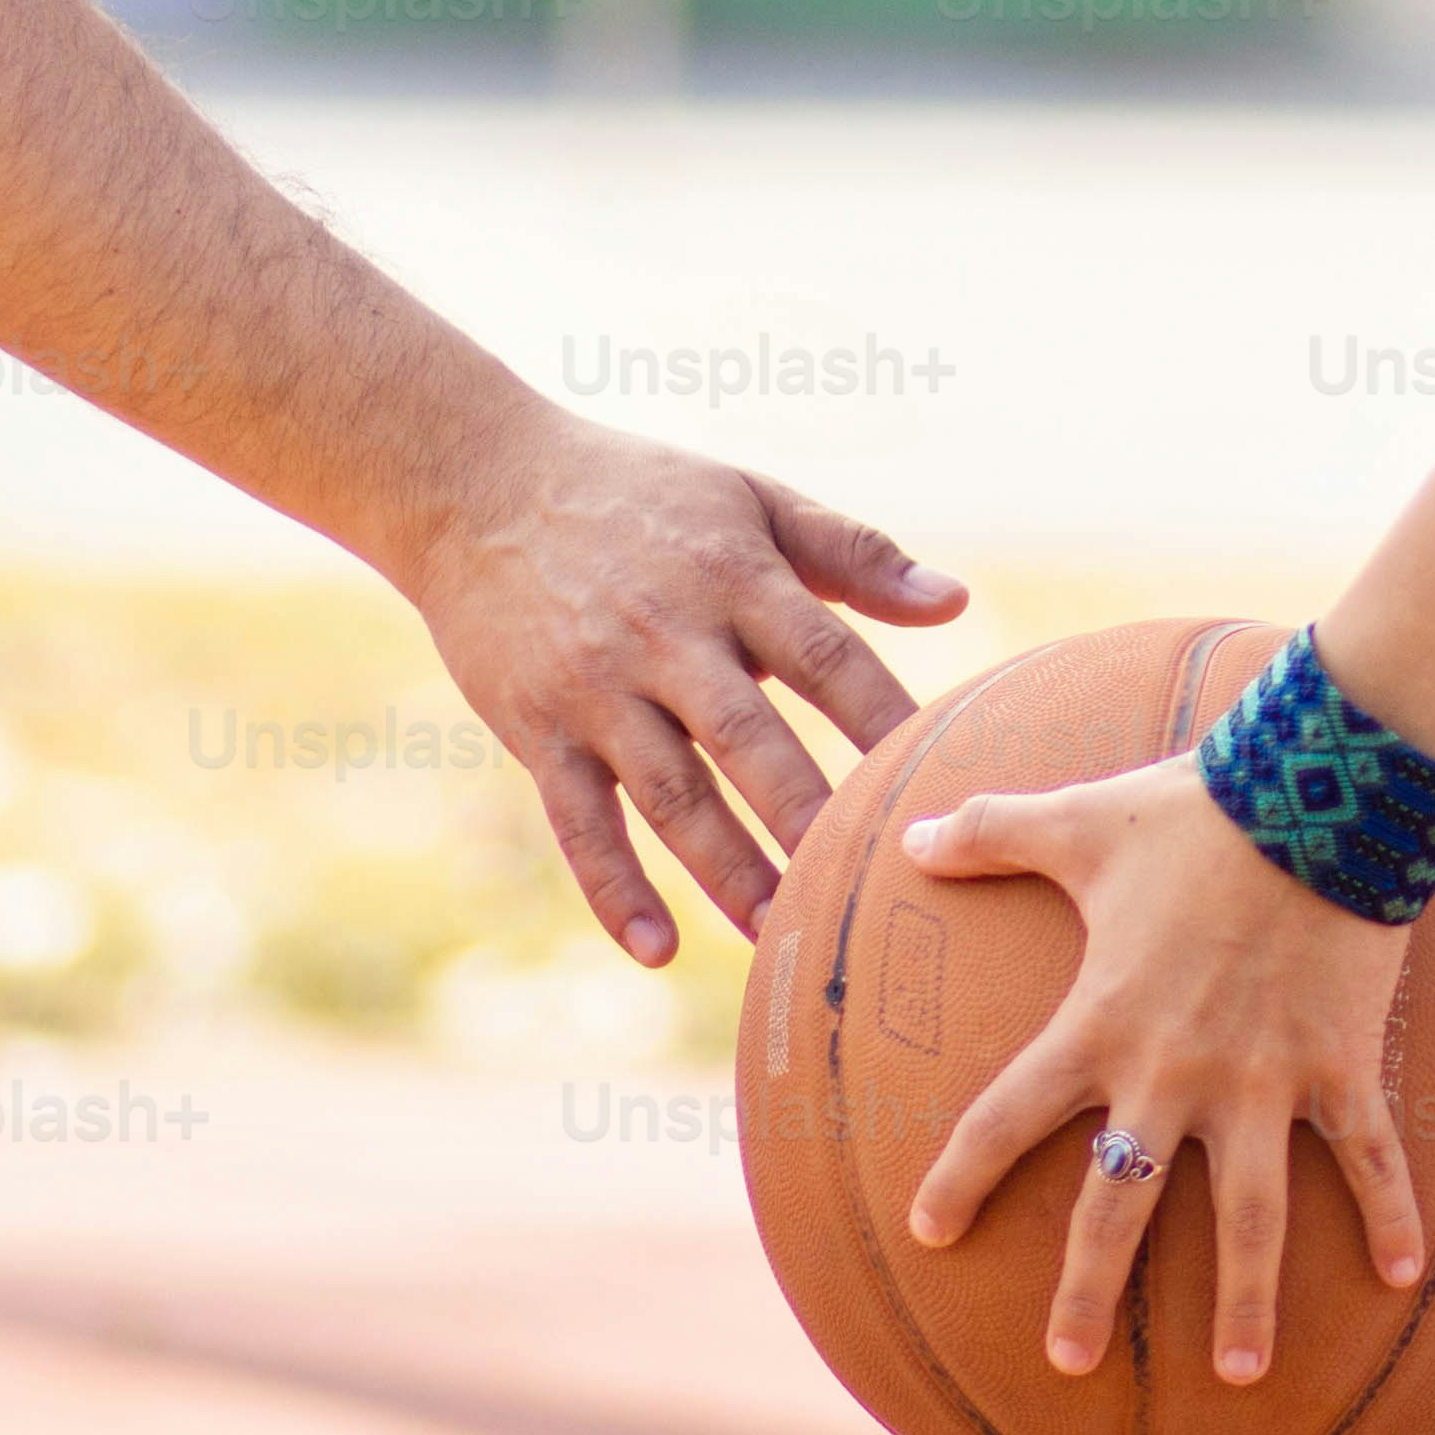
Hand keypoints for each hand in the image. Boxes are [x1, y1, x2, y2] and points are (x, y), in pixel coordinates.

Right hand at [399, 423, 962, 965]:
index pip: (826, 657)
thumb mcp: (750, 499)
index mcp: (734, 577)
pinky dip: (614, 888)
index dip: (885, 721)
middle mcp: (666, 636)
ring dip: (726, 870)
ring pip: (670, 793)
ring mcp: (596, 687)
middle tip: (866, 890)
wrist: (477, 485)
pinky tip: (659, 949)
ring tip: (778, 936)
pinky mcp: (537, 728)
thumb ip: (854, 553)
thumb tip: (956, 602)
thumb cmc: (639, 495)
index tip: (943, 785)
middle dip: (808, 817)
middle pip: (749, 739)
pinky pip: (578, 821)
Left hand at [894, 756, 1430, 1382]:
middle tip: (1063, 1362)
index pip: (1005, 1116)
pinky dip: (1391, 1215)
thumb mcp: (1079, 819)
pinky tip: (1403, 1279)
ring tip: (1237, 1374)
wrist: (1317, 791)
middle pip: (1118, 1203)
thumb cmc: (1193, 810)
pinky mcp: (1340, 1065)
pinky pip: (1370, 1157)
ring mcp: (1263, 1080)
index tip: (930, 1231)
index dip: (963, 1176)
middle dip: (1089, 1288)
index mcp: (1100, 1024)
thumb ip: (988, 832)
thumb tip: (908, 838)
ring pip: (1250, 1218)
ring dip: (1244, 1301)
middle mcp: (1173, 1073)